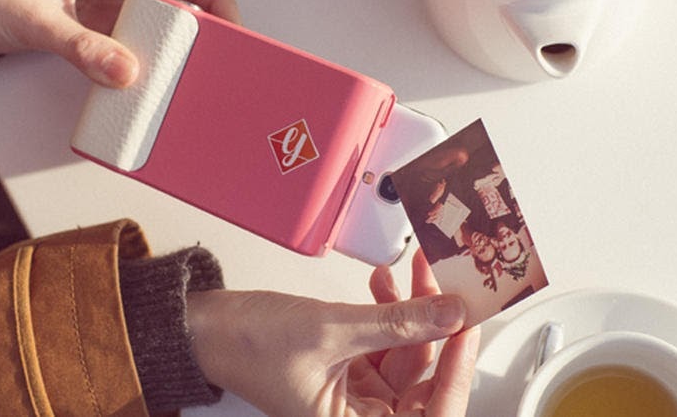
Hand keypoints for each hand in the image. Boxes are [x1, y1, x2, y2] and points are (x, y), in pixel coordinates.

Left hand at [0, 0, 239, 86]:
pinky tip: (153, 79)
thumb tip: (124, 71)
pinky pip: (138, 41)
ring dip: (177, 47)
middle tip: (214, 58)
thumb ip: (82, 46)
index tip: (230, 27)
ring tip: (188, 73)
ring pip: (163, 22)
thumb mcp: (38, 17)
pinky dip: (150, 59)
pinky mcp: (99, 25)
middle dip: (203, 27)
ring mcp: (110, 1)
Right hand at [186, 251, 479, 415]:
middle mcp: (358, 416)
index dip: (457, 369)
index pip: (432, 410)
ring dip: (410, 310)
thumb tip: (450, 315)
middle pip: (421, 377)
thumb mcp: (333, 329)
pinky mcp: (346, 366)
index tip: (468, 325)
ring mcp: (353, 391)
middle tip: (444, 287)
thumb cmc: (249, 345)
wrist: (208, 326)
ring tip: (413, 274)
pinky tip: (384, 284)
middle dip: (433, 326)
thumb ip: (398, 322)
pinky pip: (382, 339)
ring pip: (404, 352)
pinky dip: (386, 310)